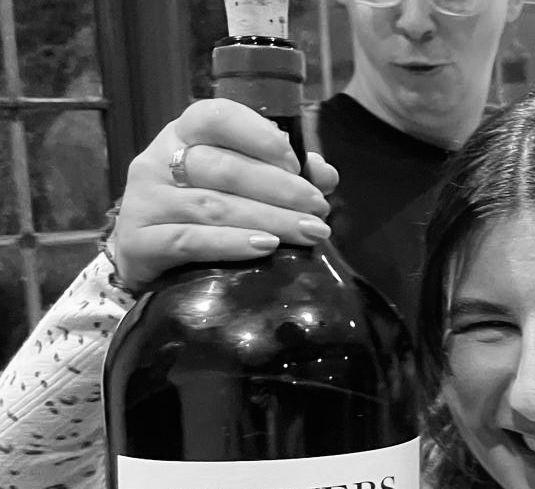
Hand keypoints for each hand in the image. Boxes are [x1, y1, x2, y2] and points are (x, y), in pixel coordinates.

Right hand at [113, 98, 338, 290]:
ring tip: (309, 232)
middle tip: (319, 209)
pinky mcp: (141, 242)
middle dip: (280, 189)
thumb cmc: (199, 216)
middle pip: (223, 168)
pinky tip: (266, 247)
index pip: (215, 116)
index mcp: (182, 136)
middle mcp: (158, 161)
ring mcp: (146, 201)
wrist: (145, 258)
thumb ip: (280, 175)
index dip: (259, 136)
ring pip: (214, 206)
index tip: (297, 163)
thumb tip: (326, 174)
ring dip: (270, 219)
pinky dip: (232, 243)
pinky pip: (191, 241)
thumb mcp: (235, 187)